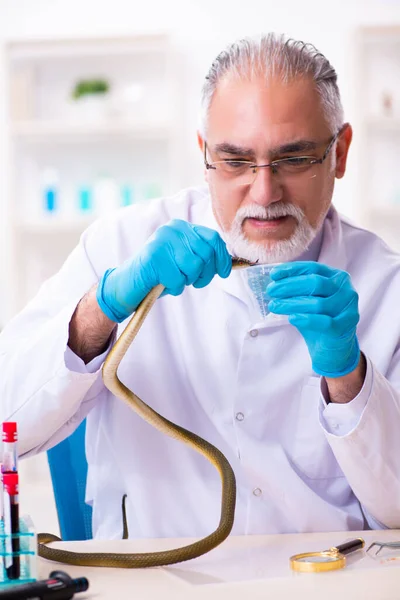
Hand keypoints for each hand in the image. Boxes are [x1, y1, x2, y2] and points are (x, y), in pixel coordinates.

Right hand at [96, 219, 231, 321]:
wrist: (128, 283)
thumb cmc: (160, 274)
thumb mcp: (183, 260)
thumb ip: (202, 256)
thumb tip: (227, 263)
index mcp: (182, 227)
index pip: (212, 238)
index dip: (221, 258)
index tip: (223, 272)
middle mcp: (173, 229)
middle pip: (206, 254)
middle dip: (204, 274)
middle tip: (192, 281)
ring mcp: (162, 241)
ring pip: (194, 266)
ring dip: (186, 280)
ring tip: (175, 280)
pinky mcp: (154, 257)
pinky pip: (178, 278)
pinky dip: (173, 287)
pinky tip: (163, 284)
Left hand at [267, 261, 359, 377]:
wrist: (332, 347)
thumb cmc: (317, 319)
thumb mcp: (308, 300)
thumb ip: (296, 290)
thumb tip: (273, 282)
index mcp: (337, 277)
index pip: (313, 268)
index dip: (292, 270)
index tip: (273, 274)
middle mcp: (346, 290)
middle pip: (315, 283)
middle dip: (289, 286)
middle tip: (271, 291)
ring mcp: (349, 308)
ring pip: (318, 303)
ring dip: (292, 304)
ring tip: (274, 306)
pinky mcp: (346, 326)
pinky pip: (325, 322)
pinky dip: (306, 319)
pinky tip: (291, 318)